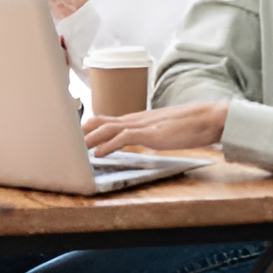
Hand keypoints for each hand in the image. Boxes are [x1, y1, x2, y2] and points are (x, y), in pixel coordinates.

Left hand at [82, 101, 229, 156]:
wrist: (209, 118)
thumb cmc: (189, 126)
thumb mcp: (161, 130)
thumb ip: (146, 133)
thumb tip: (134, 140)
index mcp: (138, 119)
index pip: (106, 119)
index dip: (88, 125)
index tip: (72, 133)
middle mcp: (136, 119)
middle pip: (101, 122)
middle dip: (81, 132)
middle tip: (64, 141)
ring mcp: (143, 125)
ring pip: (108, 129)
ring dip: (89, 140)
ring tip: (74, 149)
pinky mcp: (151, 134)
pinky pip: (124, 139)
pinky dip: (109, 145)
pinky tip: (98, 154)